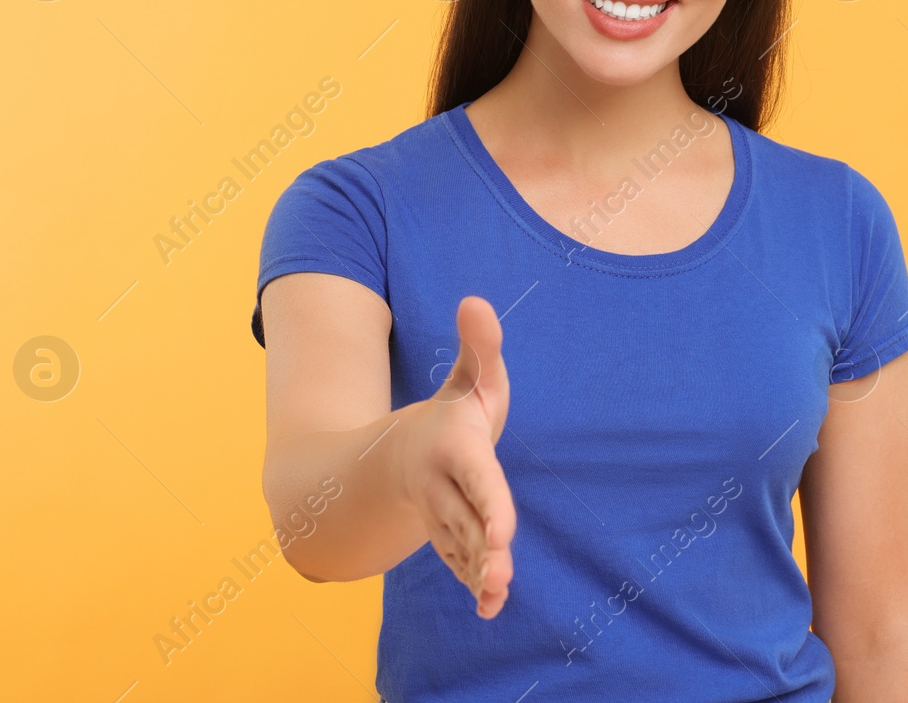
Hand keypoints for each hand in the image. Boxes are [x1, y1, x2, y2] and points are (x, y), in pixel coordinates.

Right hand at [399, 295, 515, 617]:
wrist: (403, 457)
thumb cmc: (453, 415)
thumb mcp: (468, 380)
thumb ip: (478, 347)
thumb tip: (475, 300)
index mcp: (454, 449)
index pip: (476, 478)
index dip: (490, 504)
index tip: (504, 531)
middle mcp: (443, 487)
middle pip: (465, 521)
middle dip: (484, 549)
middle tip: (501, 573)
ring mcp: (442, 517)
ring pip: (461, 550)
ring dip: (479, 574)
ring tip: (498, 597)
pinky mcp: (449, 539)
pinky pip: (458, 564)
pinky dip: (473, 585)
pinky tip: (491, 608)